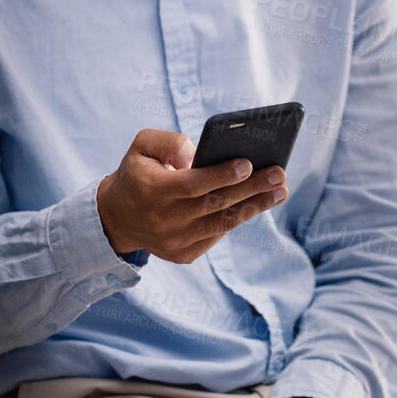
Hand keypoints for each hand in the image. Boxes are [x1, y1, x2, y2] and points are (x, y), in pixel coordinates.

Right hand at [97, 129, 287, 263]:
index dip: (222, 174)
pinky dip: (238, 218)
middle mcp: (166, 220)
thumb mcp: (141, 147)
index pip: (194, 184)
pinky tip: (258, 203)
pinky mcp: (184, 255)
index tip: (248, 163)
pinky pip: (217, 234)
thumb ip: (169, 142)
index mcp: (155, 191)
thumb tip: (197, 154)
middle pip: (217, 203)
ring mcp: (176, 242)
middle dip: (252, 188)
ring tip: (280, 190)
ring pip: (224, 223)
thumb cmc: (137, 173)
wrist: (117, 218)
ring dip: (255, 206)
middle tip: (279, 174)